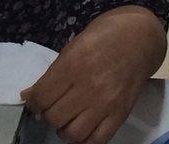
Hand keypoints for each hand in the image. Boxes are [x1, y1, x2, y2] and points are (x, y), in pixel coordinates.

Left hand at [20, 6, 165, 143]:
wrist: (140, 38)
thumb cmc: (104, 35)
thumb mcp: (73, 46)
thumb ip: (52, 73)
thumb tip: (29, 96)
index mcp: (74, 64)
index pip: (41, 97)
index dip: (33, 102)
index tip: (35, 100)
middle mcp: (89, 86)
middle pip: (54, 117)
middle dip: (47, 114)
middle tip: (53, 106)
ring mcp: (107, 103)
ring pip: (73, 134)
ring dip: (64, 129)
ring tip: (67, 118)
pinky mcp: (121, 114)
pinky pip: (97, 140)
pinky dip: (85, 139)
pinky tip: (82, 127)